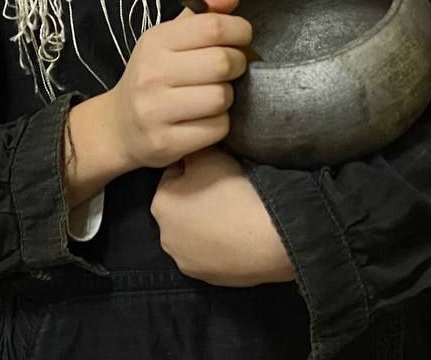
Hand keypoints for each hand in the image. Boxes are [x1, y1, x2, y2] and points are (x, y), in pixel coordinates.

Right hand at [106, 0, 252, 169]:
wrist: (119, 126)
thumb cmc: (152, 76)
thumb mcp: (169, 39)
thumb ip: (201, 15)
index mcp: (155, 41)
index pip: (212, 27)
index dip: (239, 30)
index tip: (242, 37)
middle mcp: (152, 74)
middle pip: (222, 62)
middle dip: (237, 64)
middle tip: (231, 68)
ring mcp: (156, 111)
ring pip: (222, 97)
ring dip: (228, 96)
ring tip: (215, 94)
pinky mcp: (166, 142)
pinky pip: (216, 128)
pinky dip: (220, 123)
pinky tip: (206, 118)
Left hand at [151, 147, 294, 286]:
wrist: (270, 237)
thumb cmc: (234, 191)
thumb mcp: (209, 155)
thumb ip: (191, 151)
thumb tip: (189, 154)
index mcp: (160, 204)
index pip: (174, 176)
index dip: (196, 169)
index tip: (217, 171)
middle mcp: (165, 237)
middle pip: (182, 207)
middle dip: (198, 198)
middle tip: (227, 191)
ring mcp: (187, 262)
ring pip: (196, 234)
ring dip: (208, 224)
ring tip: (235, 215)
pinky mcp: (209, 280)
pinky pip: (213, 255)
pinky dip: (222, 246)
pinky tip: (240, 236)